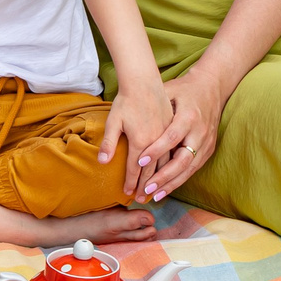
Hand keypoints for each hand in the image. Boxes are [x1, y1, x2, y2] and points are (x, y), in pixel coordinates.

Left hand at [98, 79, 175, 202]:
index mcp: (142, 140)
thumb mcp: (114, 120)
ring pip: (168, 164)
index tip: (127, 194)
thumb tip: (102, 162)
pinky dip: (174, 167)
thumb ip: (109, 142)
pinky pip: (178, 153)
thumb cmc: (127, 99)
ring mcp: (169, 135)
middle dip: (146, 186)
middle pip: (152, 170)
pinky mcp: (176, 130)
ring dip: (162, 180)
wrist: (146, 80)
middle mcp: (158, 140)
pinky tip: (171, 174)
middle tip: (141, 200)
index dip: (131, 182)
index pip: (135, 167)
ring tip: (156, 194)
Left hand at [137, 67, 231, 202]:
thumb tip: (128, 121)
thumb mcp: (164, 92)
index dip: (155, 151)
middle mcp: (200, 131)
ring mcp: (206, 141)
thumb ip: (150, 106)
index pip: (170, 137)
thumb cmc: (181, 89)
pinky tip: (167, 189)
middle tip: (146, 188)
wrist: (211, 85)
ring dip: (172, 183)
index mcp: (188, 116)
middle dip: (164, 176)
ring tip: (154, 195)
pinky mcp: (209, 148)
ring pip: (189, 168)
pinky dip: (180, 179)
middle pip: (182, 159)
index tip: (139, 162)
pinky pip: (194, 167)